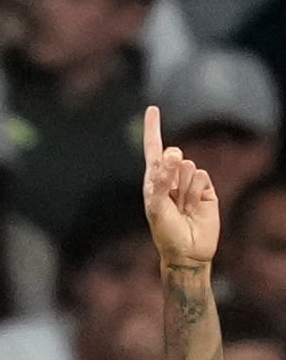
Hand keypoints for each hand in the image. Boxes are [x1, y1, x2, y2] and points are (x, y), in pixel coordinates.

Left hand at [142, 105, 218, 266]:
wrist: (187, 251)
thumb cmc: (165, 231)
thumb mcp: (156, 206)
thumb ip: (162, 179)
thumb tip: (174, 153)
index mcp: (153, 180)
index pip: (153, 149)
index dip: (153, 128)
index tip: (153, 108)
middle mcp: (171, 178)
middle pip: (173, 154)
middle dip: (171, 168)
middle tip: (171, 193)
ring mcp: (189, 183)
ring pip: (189, 166)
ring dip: (184, 187)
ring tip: (182, 206)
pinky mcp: (207, 189)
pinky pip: (202, 176)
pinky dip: (197, 191)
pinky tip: (194, 206)